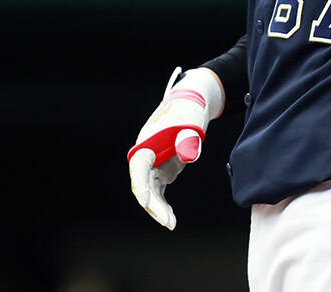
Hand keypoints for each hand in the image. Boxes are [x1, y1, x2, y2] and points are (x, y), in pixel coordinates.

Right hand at [127, 67, 222, 229]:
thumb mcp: (191, 122)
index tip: (146, 203)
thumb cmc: (189, 112)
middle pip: (143, 184)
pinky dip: (163, 204)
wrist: (191, 106)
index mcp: (147, 142)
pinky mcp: (160, 171)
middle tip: (167, 221)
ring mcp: (152, 165)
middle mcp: (145, 156)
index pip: (139, 168)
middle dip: (153, 205)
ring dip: (158, 208)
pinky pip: (158, 191)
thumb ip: (188, 138)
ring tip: (171, 224)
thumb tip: (188, 156)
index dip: (141, 186)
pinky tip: (171, 218)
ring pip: (149, 192)